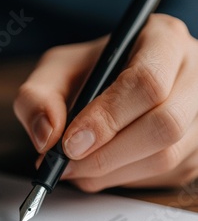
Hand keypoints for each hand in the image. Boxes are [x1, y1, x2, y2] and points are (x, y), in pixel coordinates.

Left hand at [14, 14, 197, 191]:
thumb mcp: (56, 70)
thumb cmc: (90, 74)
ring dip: (111, 172)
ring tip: (77, 166)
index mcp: (163, 40)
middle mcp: (193, 74)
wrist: (114, 86)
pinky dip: (122, 179)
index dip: (106, 119)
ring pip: (165, 158)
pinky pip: (162, 176)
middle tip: (68, 164)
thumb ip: (38, 97)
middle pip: (165, 125)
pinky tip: (101, 167)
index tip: (70, 142)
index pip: (147, 82)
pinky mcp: (196, 150)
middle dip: (108, 154)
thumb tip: (47, 137)